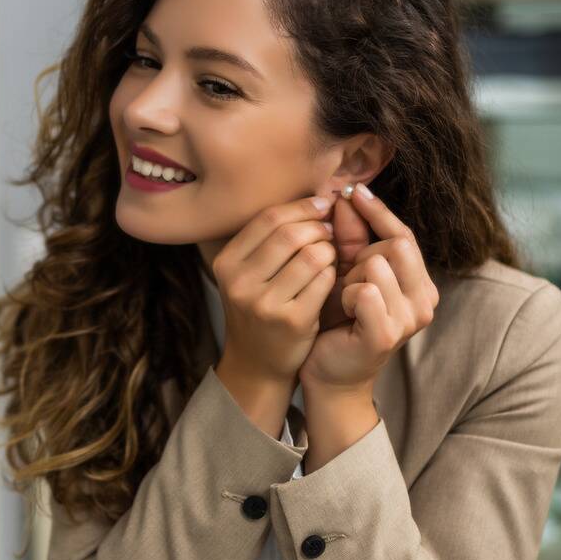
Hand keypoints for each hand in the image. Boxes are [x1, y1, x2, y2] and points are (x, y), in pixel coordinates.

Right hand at [210, 196, 337, 434]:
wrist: (257, 363)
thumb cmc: (259, 308)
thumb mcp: (249, 273)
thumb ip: (271, 238)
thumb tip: (317, 196)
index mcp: (227, 263)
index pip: (269, 218)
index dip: (302, 207)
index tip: (322, 205)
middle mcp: (239, 282)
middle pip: (290, 233)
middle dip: (319, 227)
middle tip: (330, 231)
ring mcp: (264, 303)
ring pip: (312, 254)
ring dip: (330, 250)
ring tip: (331, 255)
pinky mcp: (291, 320)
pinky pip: (324, 280)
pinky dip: (334, 273)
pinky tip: (331, 278)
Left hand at [300, 183, 438, 390]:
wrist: (328, 372)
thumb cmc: (337, 321)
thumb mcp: (345, 273)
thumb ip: (350, 238)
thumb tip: (346, 195)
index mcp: (419, 283)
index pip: (404, 235)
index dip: (378, 211)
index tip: (353, 190)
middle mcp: (425, 300)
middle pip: (395, 245)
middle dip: (361, 255)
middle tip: (344, 279)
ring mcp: (410, 319)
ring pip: (378, 266)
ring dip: (350, 278)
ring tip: (343, 299)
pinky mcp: (387, 334)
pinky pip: (365, 291)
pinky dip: (347, 296)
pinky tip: (342, 311)